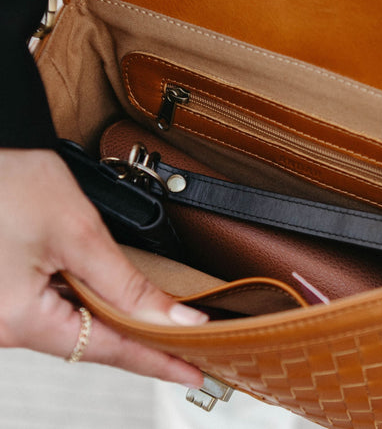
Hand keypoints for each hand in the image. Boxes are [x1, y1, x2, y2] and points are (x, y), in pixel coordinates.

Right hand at [0, 149, 206, 387]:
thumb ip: (130, 287)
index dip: (157, 362)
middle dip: (143, 346)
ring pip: (77, 329)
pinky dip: (95, 311)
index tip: (192, 373)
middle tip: (186, 353)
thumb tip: (176, 319)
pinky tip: (121, 311)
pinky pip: (60, 313)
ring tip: (163, 335)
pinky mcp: (9, 296)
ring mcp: (4, 313)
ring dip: (121, 328)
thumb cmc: (14, 180)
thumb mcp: (81, 235)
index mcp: (20, 318)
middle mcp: (4, 325)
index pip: (108, 351)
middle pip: (92, 343)